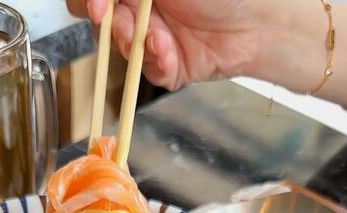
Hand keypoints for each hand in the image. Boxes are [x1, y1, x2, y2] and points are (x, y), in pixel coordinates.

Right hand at [67, 0, 263, 89]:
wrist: (256, 23)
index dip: (90, 0)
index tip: (98, 6)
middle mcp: (142, 9)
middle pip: (100, 21)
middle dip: (107, 24)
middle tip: (118, 24)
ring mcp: (152, 39)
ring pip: (121, 49)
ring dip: (134, 43)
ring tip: (159, 38)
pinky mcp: (166, 67)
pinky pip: (148, 71)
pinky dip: (157, 63)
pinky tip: (171, 52)